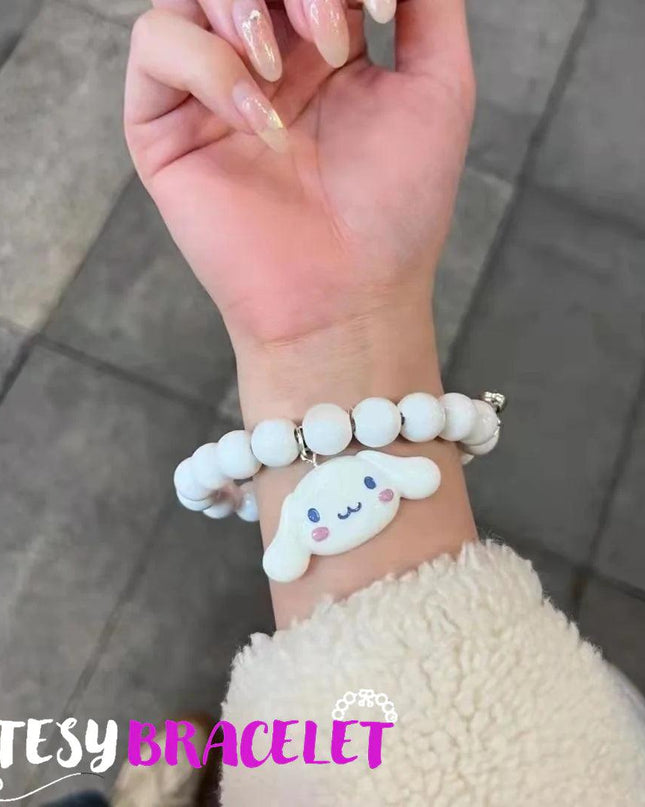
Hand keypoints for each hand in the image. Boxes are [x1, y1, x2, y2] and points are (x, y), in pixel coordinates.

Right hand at [124, 0, 474, 351]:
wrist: (350, 296)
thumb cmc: (397, 208)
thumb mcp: (438, 89)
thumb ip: (427, 2)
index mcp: (323, 44)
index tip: (376, 14)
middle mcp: (263, 57)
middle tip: (334, 38)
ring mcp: (209, 89)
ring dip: (245, 7)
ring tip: (285, 76)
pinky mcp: (163, 126)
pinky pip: (156, 42)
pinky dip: (207, 64)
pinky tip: (257, 119)